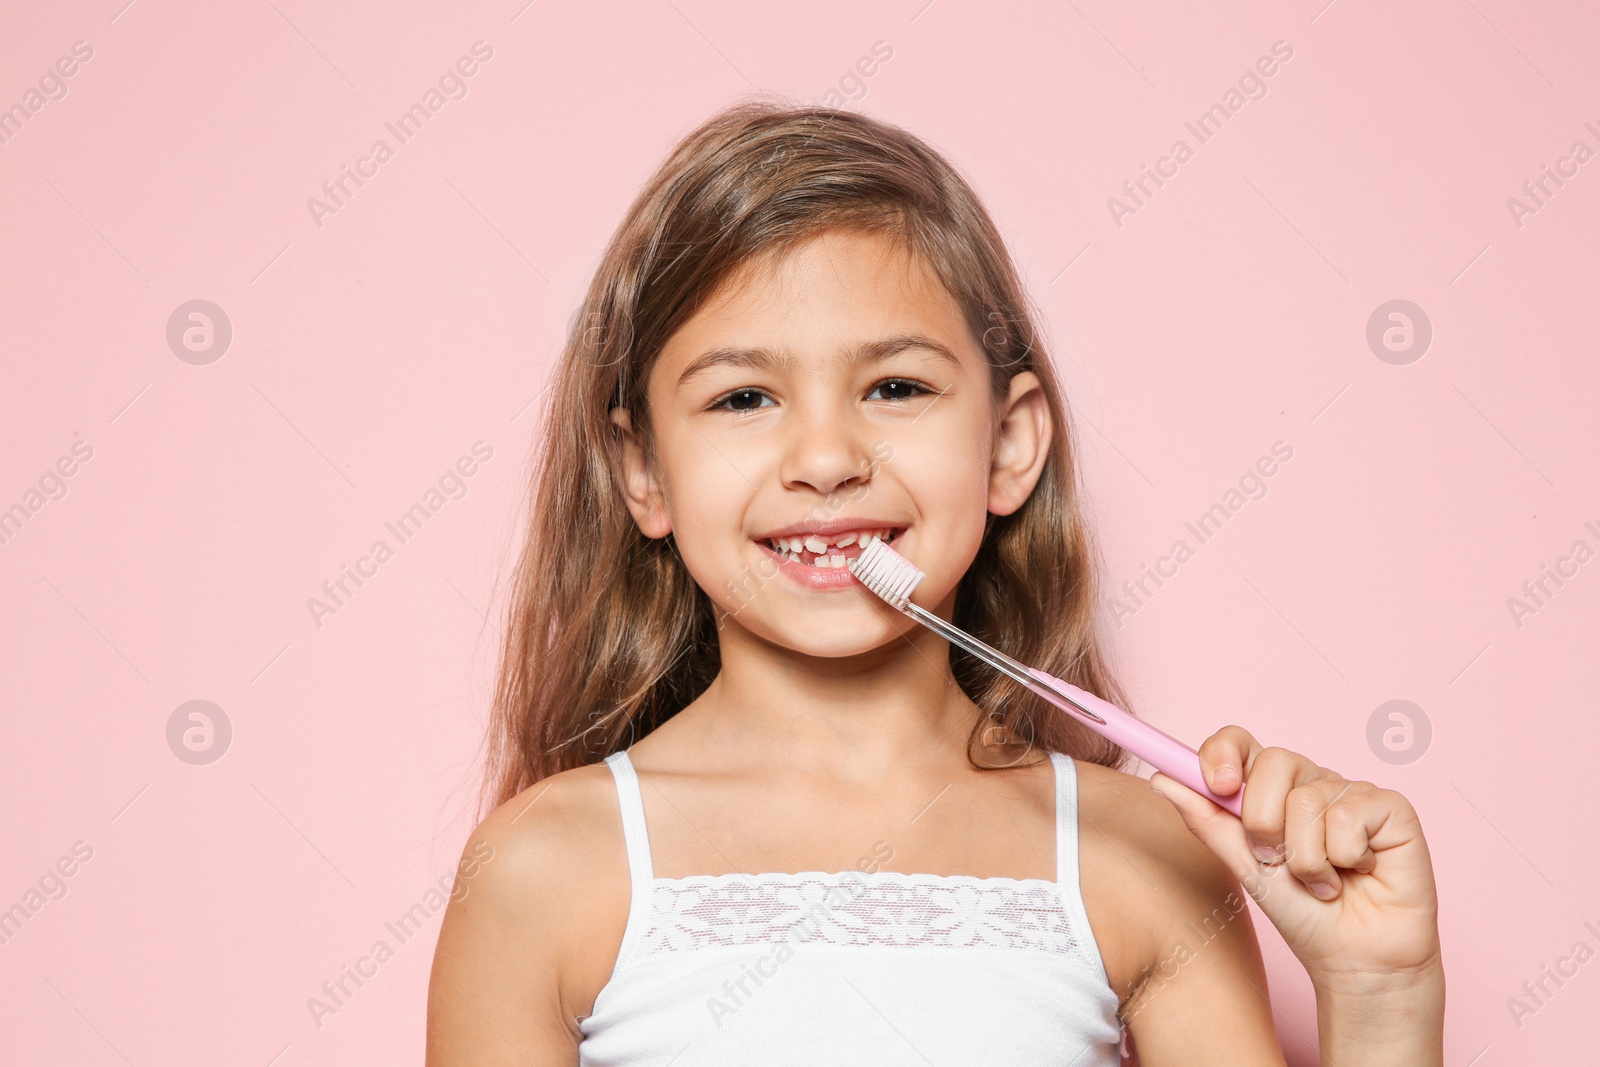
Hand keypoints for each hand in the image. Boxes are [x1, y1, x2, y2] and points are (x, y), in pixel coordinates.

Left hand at [1148, 726, 1441, 994]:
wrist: (1353, 959)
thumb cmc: (1303, 913)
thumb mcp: (1244, 866)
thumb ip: (1207, 820)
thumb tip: (1162, 778)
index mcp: (1271, 789)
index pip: (1240, 743)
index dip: (1222, 751)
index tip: (1215, 784)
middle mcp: (1311, 781)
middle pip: (1273, 762)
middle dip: (1264, 823)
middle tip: (1277, 861)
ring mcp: (1351, 791)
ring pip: (1308, 800)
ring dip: (1306, 857)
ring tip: (1322, 880)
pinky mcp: (1391, 807)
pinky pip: (1349, 815)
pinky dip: (1345, 857)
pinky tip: (1358, 873)